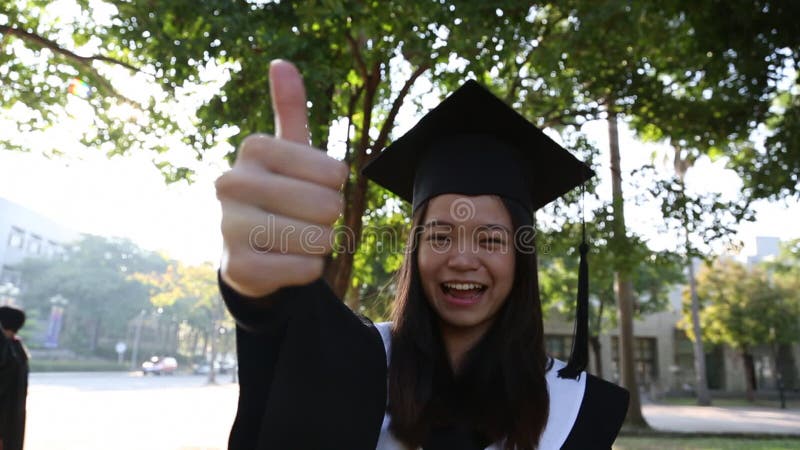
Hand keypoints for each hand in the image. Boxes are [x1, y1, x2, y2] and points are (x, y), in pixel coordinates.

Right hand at [216, 60, 347, 296]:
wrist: (246, 249)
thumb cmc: (279, 192)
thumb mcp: (288, 152)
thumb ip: (290, 110)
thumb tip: (282, 63)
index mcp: (253, 148)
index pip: (336, 172)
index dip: (335, 185)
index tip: (309, 185)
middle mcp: (232, 182)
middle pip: (328, 206)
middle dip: (327, 218)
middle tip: (302, 217)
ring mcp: (229, 227)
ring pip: (319, 240)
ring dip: (318, 245)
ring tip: (291, 238)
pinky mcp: (240, 268)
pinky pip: (307, 270)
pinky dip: (306, 269)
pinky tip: (282, 260)